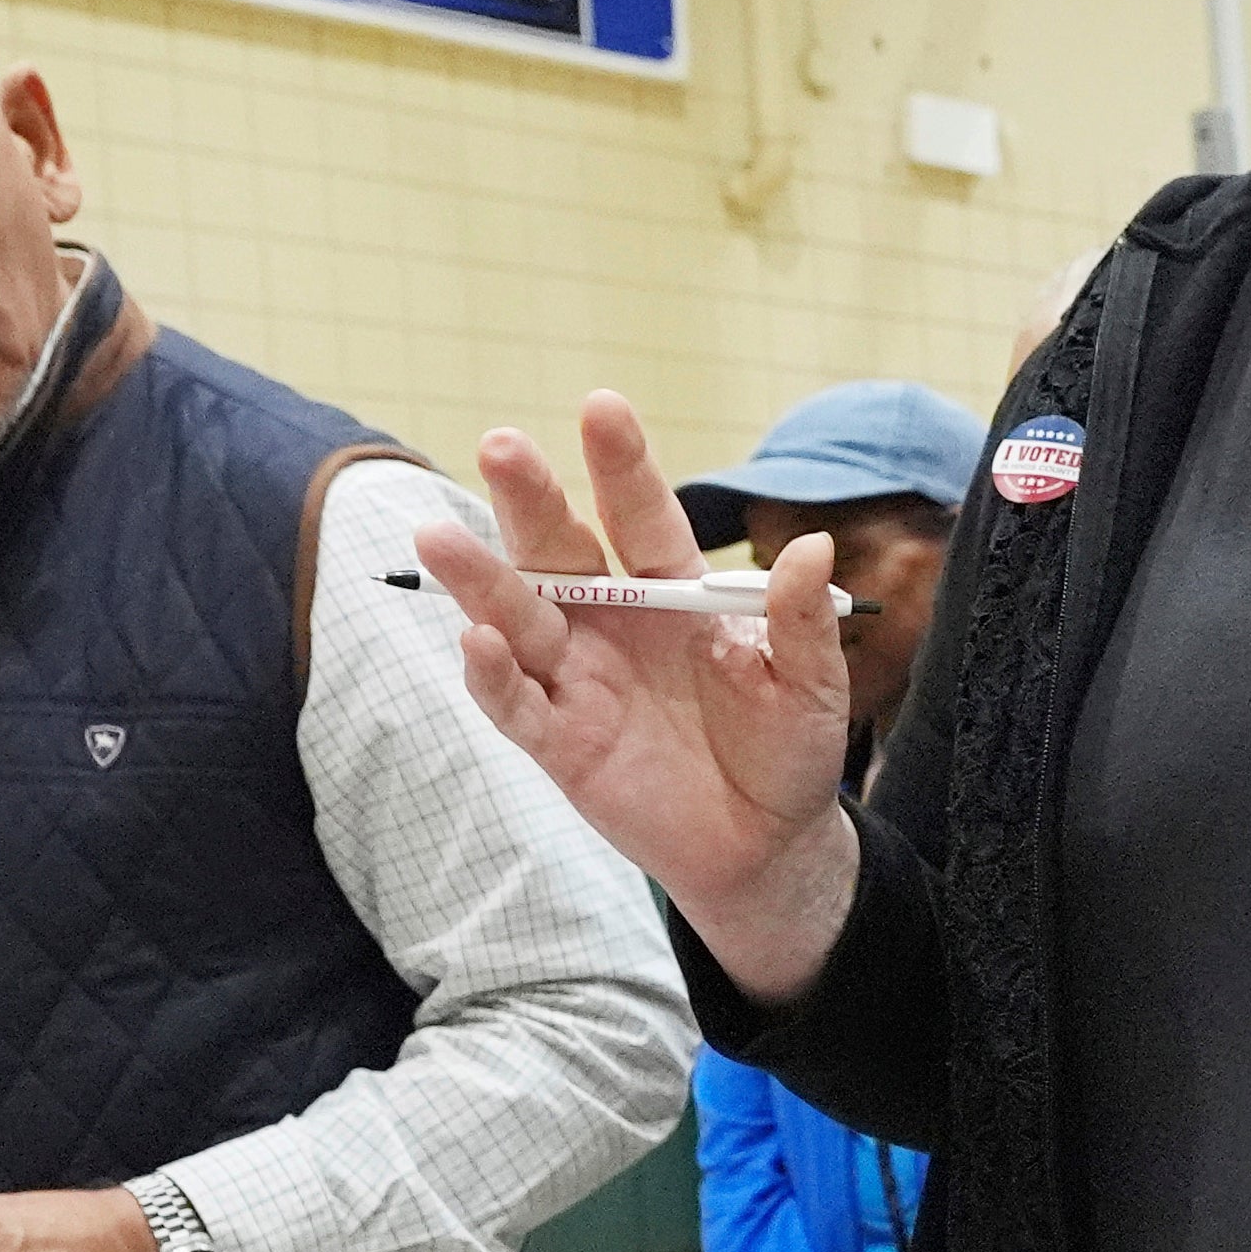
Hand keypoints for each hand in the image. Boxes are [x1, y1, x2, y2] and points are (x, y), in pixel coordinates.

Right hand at [418, 390, 862, 1004]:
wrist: (766, 845)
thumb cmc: (786, 750)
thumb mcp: (809, 682)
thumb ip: (801, 620)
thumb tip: (811, 548)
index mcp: (674, 593)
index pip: (641, 517)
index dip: (621, 466)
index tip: (600, 407)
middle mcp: (614, 623)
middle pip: (561, 552)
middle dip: (529, 500)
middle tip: (499, 444)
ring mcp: (580, 679)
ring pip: (518, 618)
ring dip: (481, 581)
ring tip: (438, 537)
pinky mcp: (560, 742)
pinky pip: (516, 704)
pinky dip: (493, 677)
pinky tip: (477, 640)